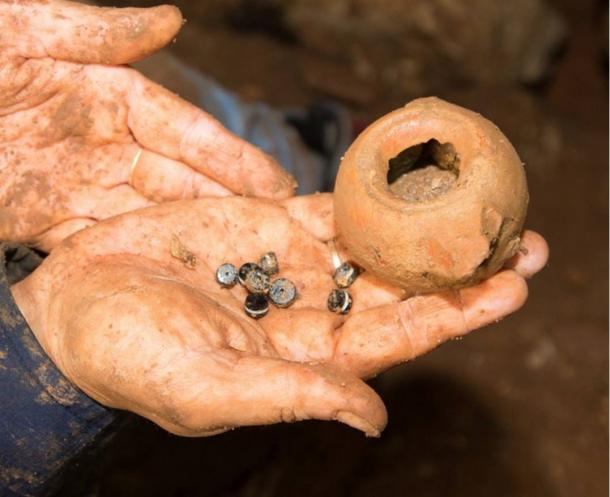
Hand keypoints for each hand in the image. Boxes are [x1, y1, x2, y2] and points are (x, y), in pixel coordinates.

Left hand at [0, 1, 294, 251]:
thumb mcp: (20, 28)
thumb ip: (97, 29)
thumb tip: (174, 20)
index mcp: (106, 93)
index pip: (185, 131)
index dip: (234, 159)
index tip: (277, 184)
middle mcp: (101, 142)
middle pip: (179, 180)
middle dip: (227, 205)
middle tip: (277, 232)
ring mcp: (74, 184)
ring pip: (147, 216)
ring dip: (190, 236)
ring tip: (237, 257)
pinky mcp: (40, 220)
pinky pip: (98, 241)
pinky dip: (134, 255)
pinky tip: (168, 271)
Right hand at [11, 194, 547, 436]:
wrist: (77, 305)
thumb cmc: (130, 359)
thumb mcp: (209, 391)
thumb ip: (294, 398)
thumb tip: (375, 418)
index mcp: (306, 358)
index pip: (399, 336)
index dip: (457, 315)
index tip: (510, 288)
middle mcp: (311, 310)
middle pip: (404, 288)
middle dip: (462, 269)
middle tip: (526, 243)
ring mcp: (291, 263)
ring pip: (376, 244)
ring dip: (428, 228)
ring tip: (483, 204)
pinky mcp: (265, 224)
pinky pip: (332, 207)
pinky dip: (372, 195)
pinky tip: (411, 181)